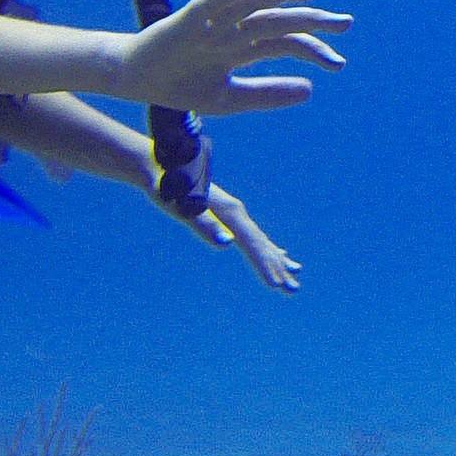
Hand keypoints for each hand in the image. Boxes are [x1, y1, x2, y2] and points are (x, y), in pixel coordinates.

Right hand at [109, 0, 350, 114]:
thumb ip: (267, 94)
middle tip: (346, 23)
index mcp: (245, 47)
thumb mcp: (229, 99)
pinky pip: (214, 1)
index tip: (339, 63)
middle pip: (278, 20)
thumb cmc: (180, 85)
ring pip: (253, 5)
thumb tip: (310, 90)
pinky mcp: (188, 19)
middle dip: (311, 20)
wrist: (134, 80)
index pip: (287, 43)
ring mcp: (213, 22)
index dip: (313, 50)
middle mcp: (235, 29)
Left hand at [173, 183, 301, 292]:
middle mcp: (236, 211)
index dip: (265, 265)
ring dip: (277, 260)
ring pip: (260, 240)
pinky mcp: (228, 213)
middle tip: (293, 290)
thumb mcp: (182, 207)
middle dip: (277, 268)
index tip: (277, 286)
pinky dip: (268, 248)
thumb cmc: (168, 187)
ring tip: (295, 277)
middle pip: (261, 244)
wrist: (160, 164)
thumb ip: (205, 225)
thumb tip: (228, 243)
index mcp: (229, 212)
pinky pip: (254, 235)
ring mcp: (234, 211)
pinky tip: (281, 255)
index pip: (252, 244)